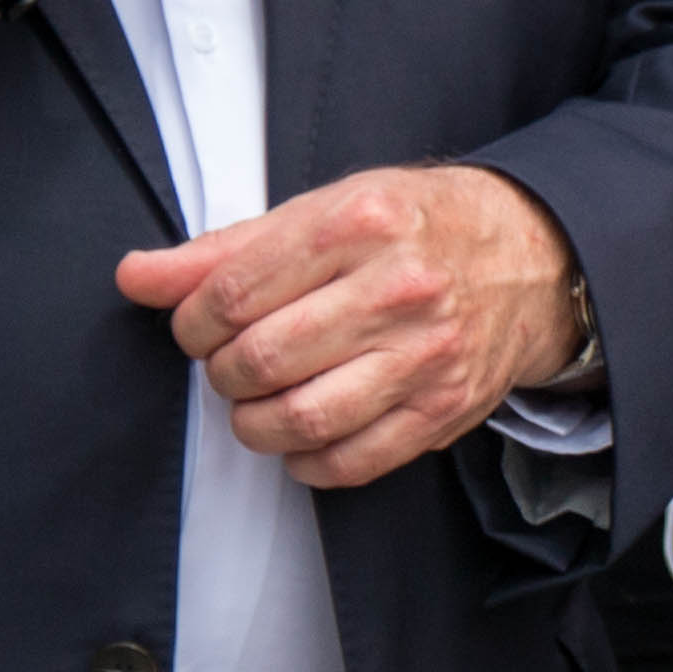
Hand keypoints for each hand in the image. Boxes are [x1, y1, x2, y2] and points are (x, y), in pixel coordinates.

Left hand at [116, 166, 582, 489]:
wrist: (534, 256)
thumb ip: (226, 250)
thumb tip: (138, 278)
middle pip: (261, 360)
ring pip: (300, 419)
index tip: (198, 326)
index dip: (192, 323)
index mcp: (360, 223)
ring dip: (255, 423)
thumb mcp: (326, 209)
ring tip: (259, 401)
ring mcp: (427, 355)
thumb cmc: (418, 228)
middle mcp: (399, 288)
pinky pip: (349, 462)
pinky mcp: (445, 409)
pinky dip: (306, 462)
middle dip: (223, 372)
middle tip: (233, 361)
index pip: (232, 293)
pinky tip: (303, 434)